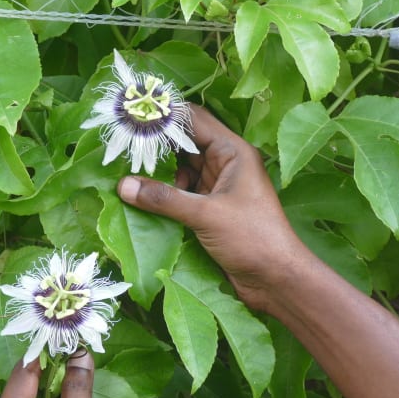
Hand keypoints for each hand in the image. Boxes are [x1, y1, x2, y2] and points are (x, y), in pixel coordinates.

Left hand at [0, 352, 129, 397]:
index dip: (40, 353)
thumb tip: (79, 354)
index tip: (57, 329)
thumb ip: (77, 388)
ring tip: (78, 357)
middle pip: (27, 391)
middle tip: (69, 339)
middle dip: (49, 368)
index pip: (20, 379)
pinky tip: (81, 389)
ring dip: (58, 387)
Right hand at [117, 105, 308, 313]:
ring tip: (126, 175)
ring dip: (157, 173)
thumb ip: (164, 198)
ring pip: (181, 169)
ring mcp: (218, 187)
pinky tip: (142, 198)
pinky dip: (163, 194)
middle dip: (155, 147)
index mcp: (233, 152)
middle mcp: (225, 164)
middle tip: (121, 149)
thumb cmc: (253, 238)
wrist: (277, 280)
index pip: (194, 120)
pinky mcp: (210, 210)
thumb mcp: (206, 215)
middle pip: (184, 144)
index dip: (164, 117)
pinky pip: (181, 193)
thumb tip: (123, 185)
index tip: (132, 119)